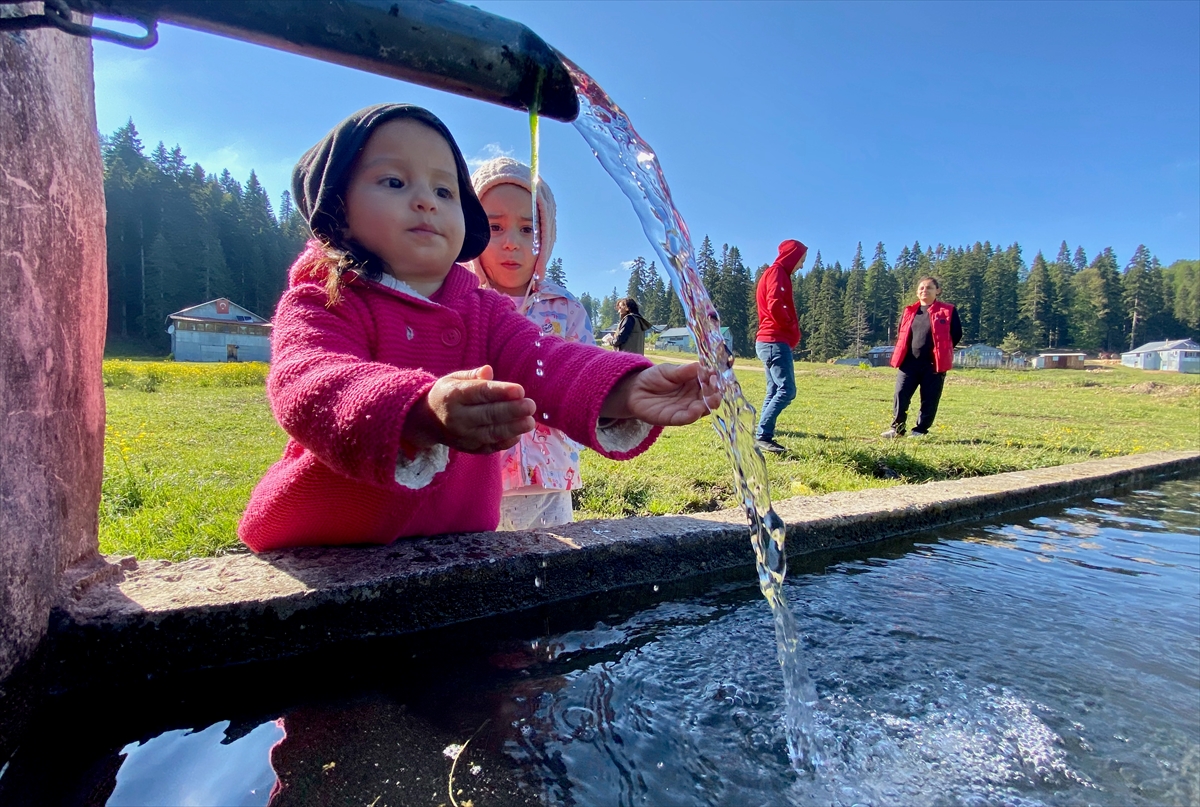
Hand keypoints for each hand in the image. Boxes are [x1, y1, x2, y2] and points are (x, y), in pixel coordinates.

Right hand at [403, 365, 535, 453]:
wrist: (427, 422)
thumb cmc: (447, 395)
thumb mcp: (454, 379)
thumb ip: (473, 376)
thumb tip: (489, 371)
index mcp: (454, 396)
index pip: (480, 393)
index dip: (501, 392)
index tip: (520, 390)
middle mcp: (457, 418)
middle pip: (488, 414)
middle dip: (512, 411)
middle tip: (531, 405)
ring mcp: (463, 436)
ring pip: (491, 433)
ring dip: (513, 428)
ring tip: (530, 422)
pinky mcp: (469, 449)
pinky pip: (490, 447)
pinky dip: (505, 442)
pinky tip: (518, 434)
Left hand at [600, 362, 720, 425]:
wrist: (634, 390)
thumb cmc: (653, 378)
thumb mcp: (668, 371)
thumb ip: (684, 371)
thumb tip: (702, 365)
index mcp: (695, 383)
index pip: (710, 382)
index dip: (714, 379)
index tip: (715, 374)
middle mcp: (693, 397)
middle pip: (710, 397)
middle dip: (715, 392)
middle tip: (715, 386)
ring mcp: (686, 408)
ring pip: (702, 409)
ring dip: (708, 404)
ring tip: (711, 398)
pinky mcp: (675, 418)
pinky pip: (687, 418)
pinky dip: (693, 415)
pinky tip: (697, 409)